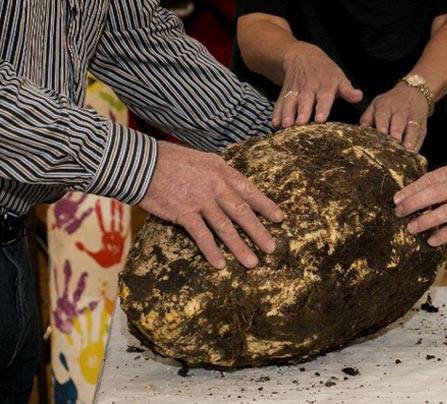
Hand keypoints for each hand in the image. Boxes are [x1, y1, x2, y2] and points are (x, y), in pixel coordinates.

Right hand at [139, 141, 283, 268]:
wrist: (140, 162)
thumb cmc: (168, 159)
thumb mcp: (200, 159)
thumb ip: (217, 174)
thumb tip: (230, 187)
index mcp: (221, 169)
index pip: (249, 189)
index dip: (266, 205)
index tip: (279, 218)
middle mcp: (215, 185)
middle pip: (242, 211)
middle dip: (259, 231)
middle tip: (272, 248)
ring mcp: (200, 200)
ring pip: (226, 227)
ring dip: (240, 247)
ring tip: (252, 262)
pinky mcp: (183, 213)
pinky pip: (202, 236)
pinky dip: (211, 251)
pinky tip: (220, 264)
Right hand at [274, 42, 362, 127]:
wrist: (302, 56)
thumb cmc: (325, 71)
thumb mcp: (339, 77)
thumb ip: (348, 90)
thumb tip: (359, 96)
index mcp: (325, 84)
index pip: (324, 96)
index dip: (322, 107)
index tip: (320, 119)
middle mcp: (309, 86)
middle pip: (305, 100)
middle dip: (302, 112)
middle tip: (300, 124)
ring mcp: (295, 89)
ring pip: (290, 101)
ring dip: (287, 113)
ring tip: (285, 126)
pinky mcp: (285, 92)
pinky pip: (280, 102)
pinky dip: (276, 112)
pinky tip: (274, 123)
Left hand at [360, 82, 427, 150]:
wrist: (413, 92)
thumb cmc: (389, 103)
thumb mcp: (375, 106)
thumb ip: (366, 119)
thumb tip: (359, 132)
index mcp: (385, 107)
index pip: (383, 116)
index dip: (382, 127)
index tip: (380, 136)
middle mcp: (400, 111)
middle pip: (398, 123)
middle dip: (396, 135)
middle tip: (392, 147)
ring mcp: (413, 118)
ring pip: (412, 129)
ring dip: (410, 140)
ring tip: (407, 151)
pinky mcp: (422, 126)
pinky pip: (420, 136)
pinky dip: (417, 145)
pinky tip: (413, 154)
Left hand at [393, 156, 446, 245]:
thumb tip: (435, 188)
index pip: (432, 178)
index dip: (413, 188)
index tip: (399, 196)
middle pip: (433, 193)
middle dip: (413, 203)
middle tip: (397, 211)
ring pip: (444, 211)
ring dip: (425, 220)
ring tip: (411, 227)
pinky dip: (444, 234)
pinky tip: (432, 240)